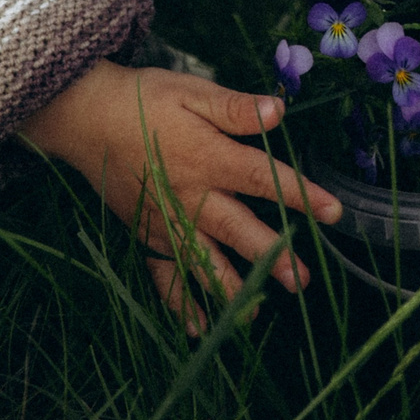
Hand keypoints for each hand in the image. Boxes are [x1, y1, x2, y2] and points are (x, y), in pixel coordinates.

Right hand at [17, 59, 340, 331]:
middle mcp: (190, 196)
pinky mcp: (145, 234)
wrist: (85, 118)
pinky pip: (163, 275)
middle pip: (238, 231)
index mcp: (208, 158)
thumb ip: (235, 107)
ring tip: (255, 312)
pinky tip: (200, 327)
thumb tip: (279, 111)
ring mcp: (166, 221)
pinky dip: (179, 304)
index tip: (333, 212)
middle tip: (303, 281)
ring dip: (230, 289)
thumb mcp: (192, 92)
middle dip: (272, 257)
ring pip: (203, 262)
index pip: (263, 179)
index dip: (301, 195)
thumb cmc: (144, 99)